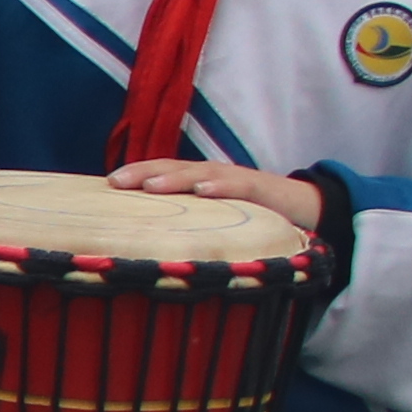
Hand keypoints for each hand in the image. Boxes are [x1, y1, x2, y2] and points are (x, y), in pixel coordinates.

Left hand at [104, 157, 326, 235]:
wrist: (306, 205)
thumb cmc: (250, 215)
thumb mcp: (212, 218)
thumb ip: (185, 223)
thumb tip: (146, 242)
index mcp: (198, 182)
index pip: (161, 173)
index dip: (135, 174)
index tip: (106, 183)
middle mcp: (213, 177)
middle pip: (173, 169)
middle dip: (143, 172)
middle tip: (115, 181)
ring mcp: (237, 180)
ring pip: (201, 174)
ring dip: (175, 178)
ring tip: (151, 185)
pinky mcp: (262, 191)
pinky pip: (240, 187)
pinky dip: (221, 187)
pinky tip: (205, 190)